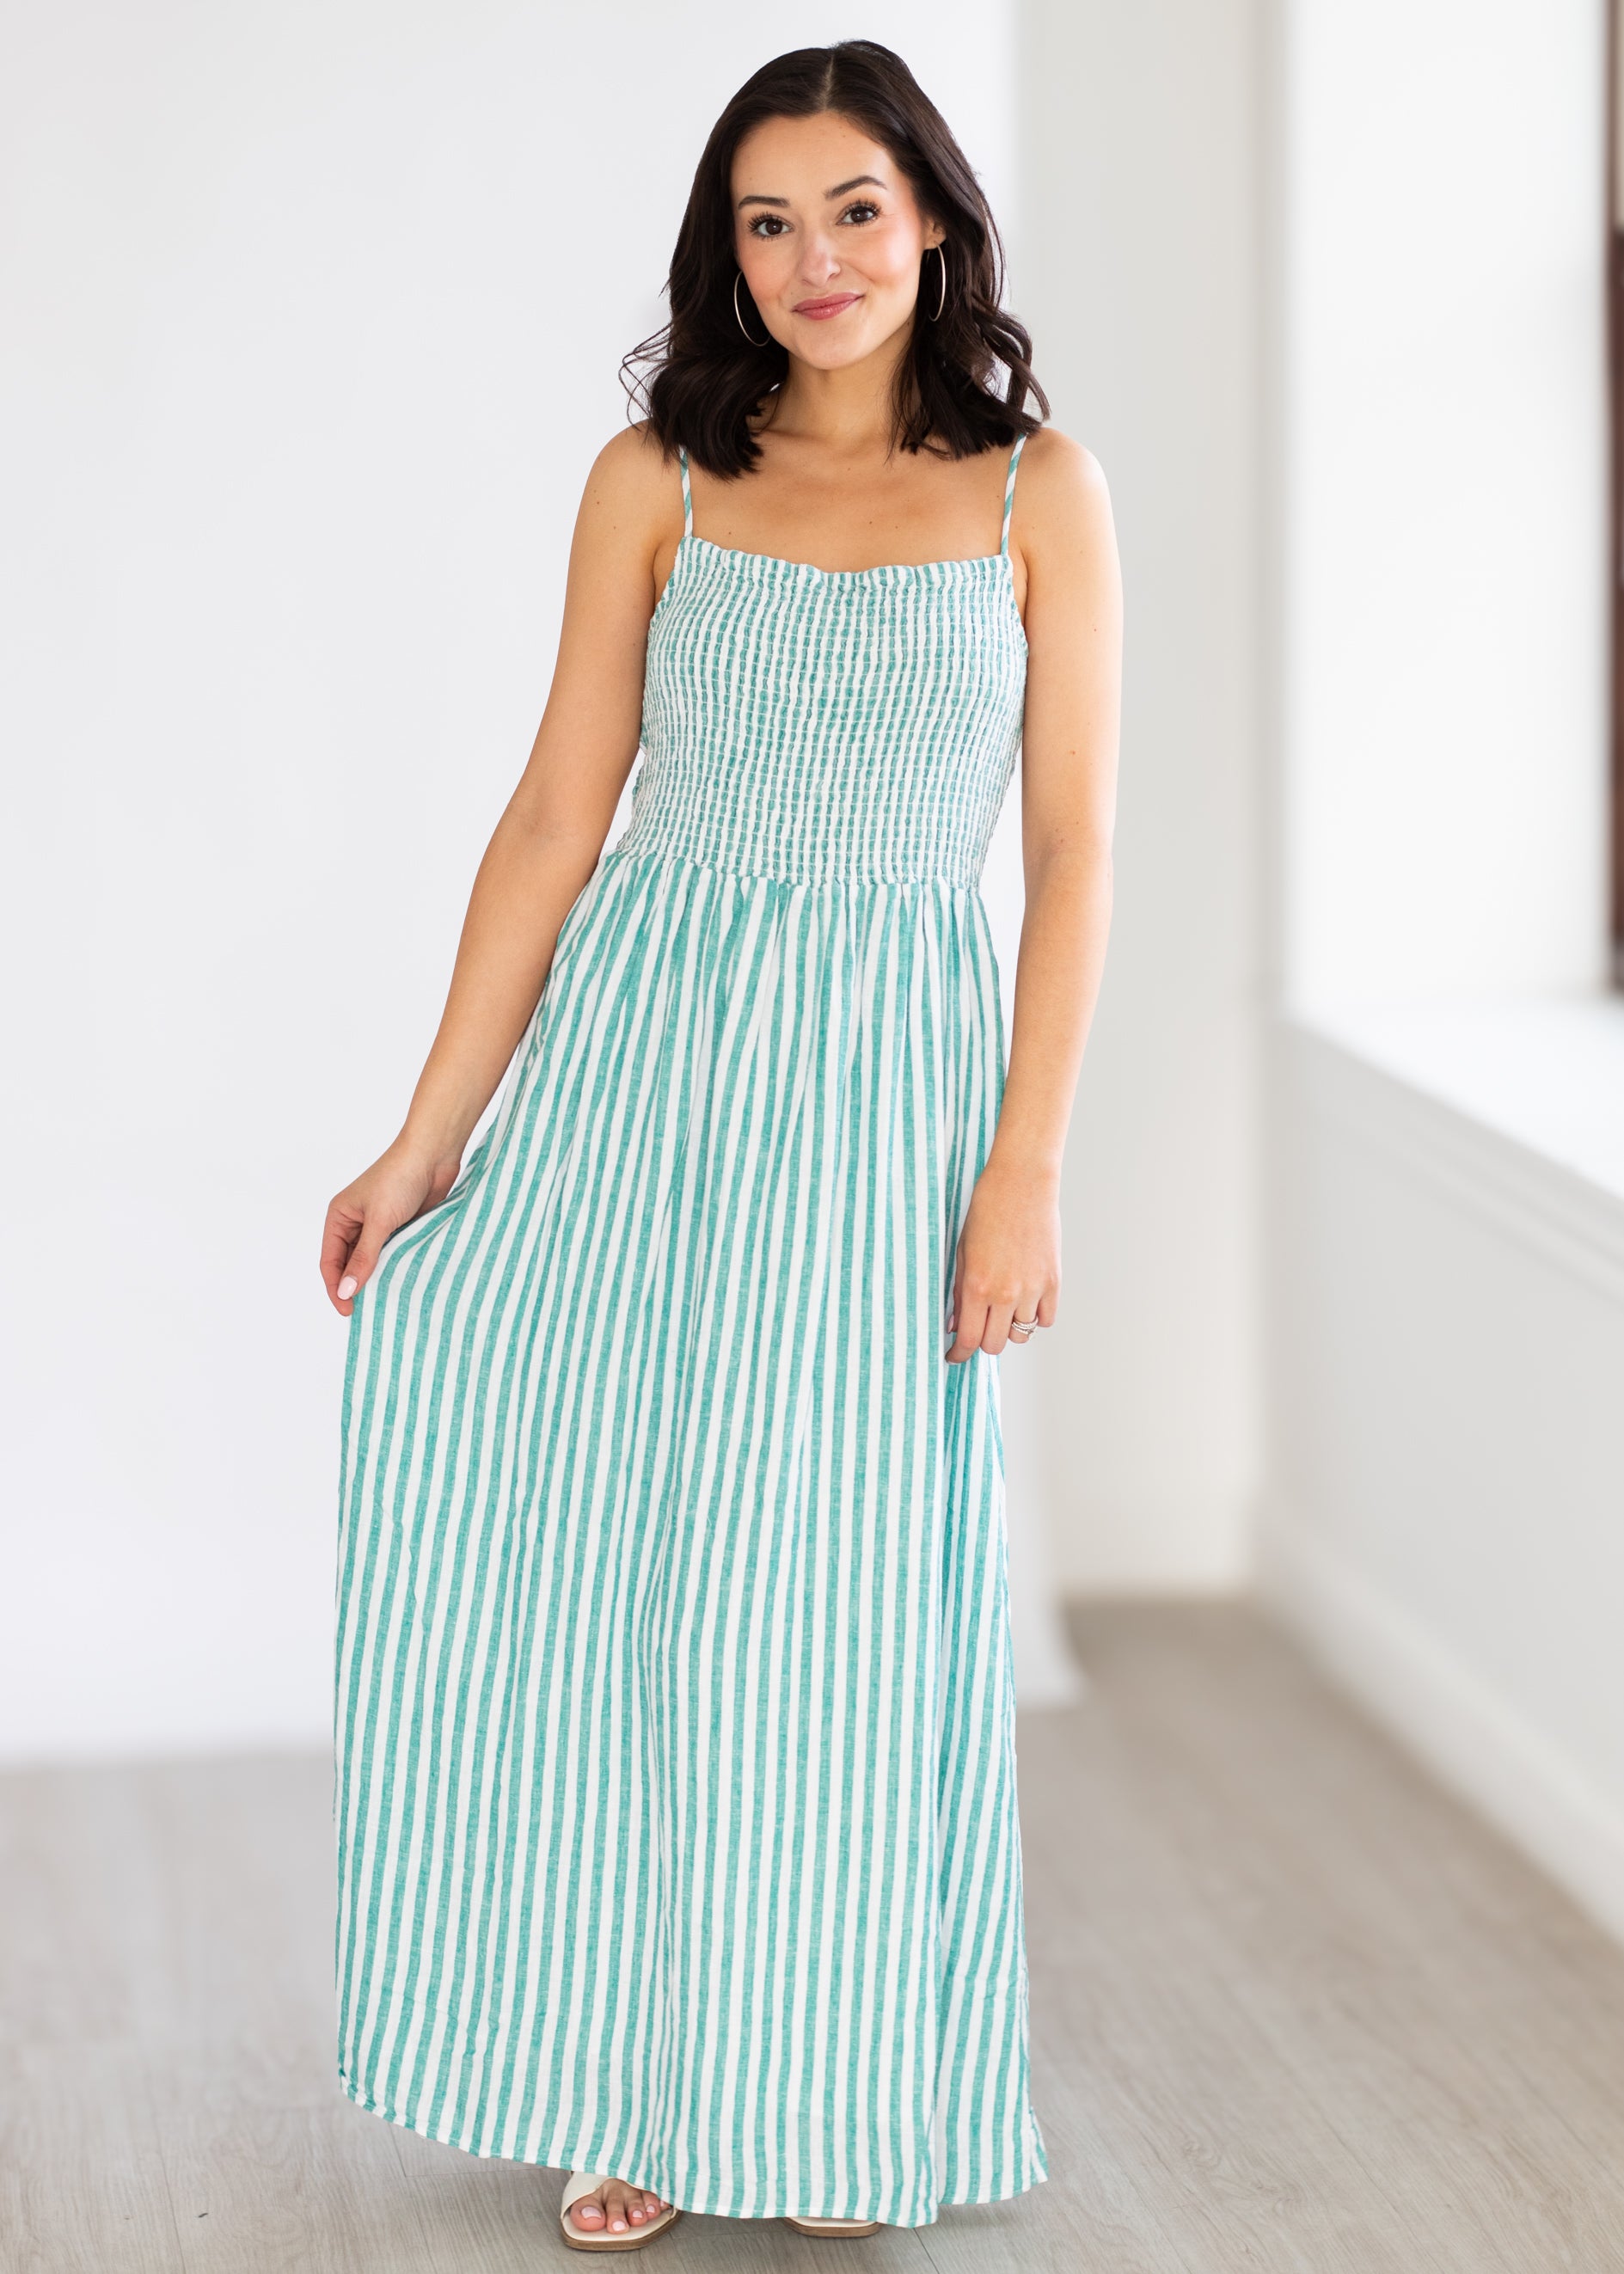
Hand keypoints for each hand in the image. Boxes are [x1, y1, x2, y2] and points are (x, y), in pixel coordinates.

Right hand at [320, 1140, 462, 1316]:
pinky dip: (395, 1268)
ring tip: (386, 1303)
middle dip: (355, 1287)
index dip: (336, 1289)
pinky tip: (402, 1284)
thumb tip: (347, 1291)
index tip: (349, 1312)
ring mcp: (378, 1226)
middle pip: (349, 1265)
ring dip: (377, 1279)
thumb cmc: (400, 1178)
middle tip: (369, 1313)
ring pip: (372, 1262)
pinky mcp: (401, 1227)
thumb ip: (364, 1257)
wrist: (433, 1154)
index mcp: (339, 1217)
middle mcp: (355, 1223)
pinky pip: (393, 1255)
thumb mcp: (379, 1221)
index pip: (330, 1262)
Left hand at [944, 1155, 1059, 1363]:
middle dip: (983, 1341)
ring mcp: (1033, 1289)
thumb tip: (956, 1325)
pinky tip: (1025, 1302)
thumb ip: (960, 1292)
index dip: (959, 1354)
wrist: (1022, 1184)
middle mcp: (1006, 1293)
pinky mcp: (1053, 1281)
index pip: (969, 1339)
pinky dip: (1034, 1317)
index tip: (954, 1357)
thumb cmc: (986, 1212)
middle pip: (995, 1344)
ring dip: (1009, 1328)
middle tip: (979, 1327)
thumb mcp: (962, 1252)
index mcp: (978, 1286)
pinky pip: (1045, 1319)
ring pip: (1021, 1335)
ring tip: (1003, 1309)